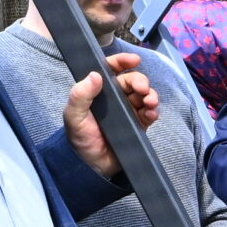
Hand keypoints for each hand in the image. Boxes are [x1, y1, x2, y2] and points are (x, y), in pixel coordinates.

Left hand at [61, 52, 160, 180]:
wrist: (91, 166)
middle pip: (131, 81)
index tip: (134, 60)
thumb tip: (95, 75)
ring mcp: (128, 110)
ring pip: (143, 95)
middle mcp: (115, 98)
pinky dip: (153, 111)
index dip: (122, 61)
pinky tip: (151, 114)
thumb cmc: (79, 139)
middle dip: (140, 81)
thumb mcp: (73, 117)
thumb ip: (80, 96)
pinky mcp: (138, 124)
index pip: (110, 70)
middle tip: (142, 89)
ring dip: (150, 95)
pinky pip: (149, 113)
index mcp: (98, 91)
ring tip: (150, 102)